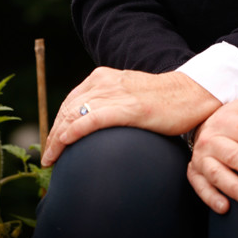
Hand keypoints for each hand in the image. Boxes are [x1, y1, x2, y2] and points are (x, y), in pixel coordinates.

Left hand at [41, 67, 220, 166]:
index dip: (56, 123)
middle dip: (53, 134)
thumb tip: (88, 124)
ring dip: (57, 139)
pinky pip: (92, 120)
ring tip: (51, 159)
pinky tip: (64, 143)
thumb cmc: (160, 100)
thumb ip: (108, 102)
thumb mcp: (127, 94)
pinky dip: (74, 132)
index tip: (51, 144)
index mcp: (103, 77)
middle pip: (68, 109)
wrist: (190, 95)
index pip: (70, 101)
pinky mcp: (129, 108)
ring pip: (75, 115)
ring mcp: (117, 94)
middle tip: (47, 158)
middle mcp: (106, 82)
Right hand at [187, 88, 237, 213]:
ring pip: (217, 173)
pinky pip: (199, 186)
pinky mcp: (194, 171)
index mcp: (228, 119)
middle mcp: (211, 138)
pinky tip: (226, 208)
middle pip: (234, 155)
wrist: (208, 122)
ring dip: (236, 188)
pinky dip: (211, 198)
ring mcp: (201, 156)